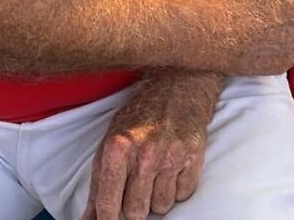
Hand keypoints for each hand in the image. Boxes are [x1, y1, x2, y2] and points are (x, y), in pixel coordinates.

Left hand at [81, 69, 220, 219]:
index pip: (108, 205)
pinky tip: (173, 166)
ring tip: (157, 172)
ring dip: (157, 196)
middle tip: (137, 185)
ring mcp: (172, 155)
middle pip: (136, 212)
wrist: (178, 86)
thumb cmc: (141, 116)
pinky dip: (178, 187)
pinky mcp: (195, 155)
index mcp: (118, 148)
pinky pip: (183, 195)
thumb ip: (99, 184)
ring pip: (162, 206)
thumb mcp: (111, 142)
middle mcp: (145, 153)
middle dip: (134, 205)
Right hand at [209, 0, 293, 74]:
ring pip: (290, 34)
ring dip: (277, 27)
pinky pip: (278, 50)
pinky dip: (268, 44)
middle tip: (260, 5)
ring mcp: (290, 54)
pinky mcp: (275, 69)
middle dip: (287, 9)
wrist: (210, 33)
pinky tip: (249, 38)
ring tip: (250, 21)